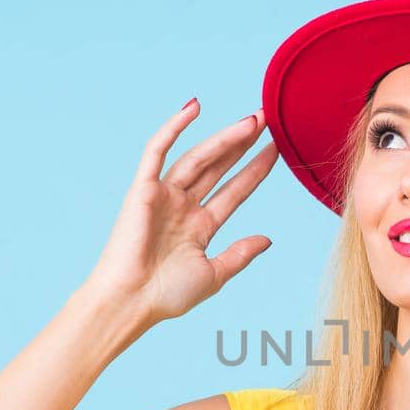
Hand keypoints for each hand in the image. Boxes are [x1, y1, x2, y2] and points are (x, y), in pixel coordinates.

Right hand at [83, 99, 277, 324]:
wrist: (131, 302)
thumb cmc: (167, 295)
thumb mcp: (214, 274)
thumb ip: (240, 254)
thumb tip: (268, 239)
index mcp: (199, 226)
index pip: (234, 190)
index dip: (255, 169)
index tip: (277, 149)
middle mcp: (182, 206)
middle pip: (219, 167)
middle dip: (243, 144)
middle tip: (268, 119)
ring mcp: (163, 195)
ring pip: (199, 157)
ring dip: (225, 137)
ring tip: (253, 120)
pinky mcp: (143, 188)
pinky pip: (158, 151)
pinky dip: (173, 127)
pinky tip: (194, 107)